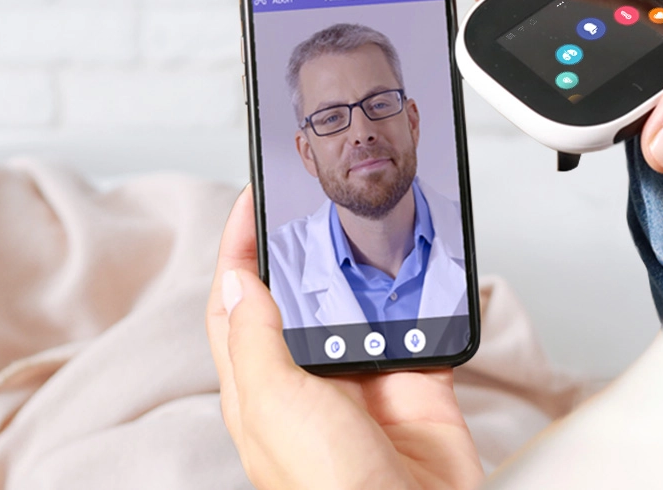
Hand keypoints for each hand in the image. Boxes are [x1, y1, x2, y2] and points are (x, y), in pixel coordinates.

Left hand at [206, 187, 481, 489]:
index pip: (236, 304)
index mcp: (259, 387)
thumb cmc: (329, 487)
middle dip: (306, 251)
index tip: (252, 201)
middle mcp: (308, 383)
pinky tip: (424, 277)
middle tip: (314, 204)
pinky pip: (420, 331)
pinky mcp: (415, 390)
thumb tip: (237, 283)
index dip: (239, 250)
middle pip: (300, 298)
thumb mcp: (274, 403)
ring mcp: (363, 385)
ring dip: (369, 273)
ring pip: (361, 308)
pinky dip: (426, 304)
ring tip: (371, 231)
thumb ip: (255, 339)